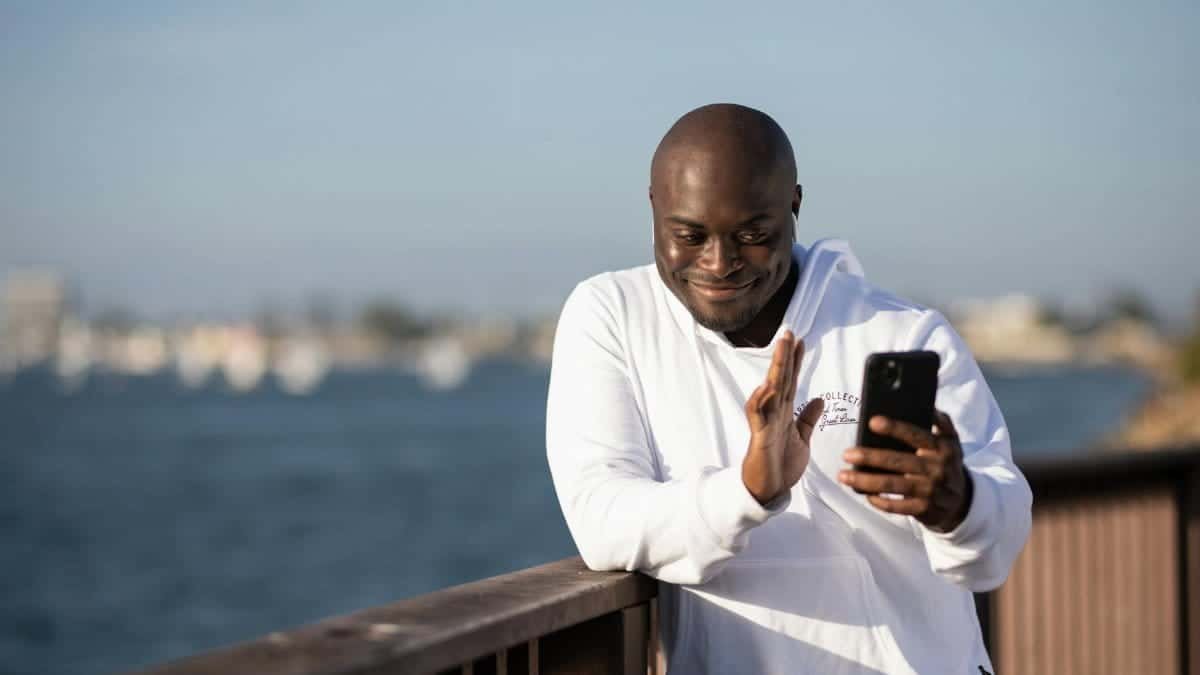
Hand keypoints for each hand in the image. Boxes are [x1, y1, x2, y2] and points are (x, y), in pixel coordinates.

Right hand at [741, 331, 824, 504]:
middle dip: (784, 356)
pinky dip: (760, 400)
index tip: (800, 341)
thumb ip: (808, 419)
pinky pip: (757, 415)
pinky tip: (767, 386)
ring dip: (774, 369)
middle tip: (789, 333)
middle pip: (780, 379)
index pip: (790, 381)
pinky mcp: (760, 437)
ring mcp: (765, 423)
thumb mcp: (802, 439)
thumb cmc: (782, 466)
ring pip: (769, 390)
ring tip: (781, 349)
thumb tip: (820, 400)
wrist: (769, 491)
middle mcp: (774, 413)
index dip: (795, 361)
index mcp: (784, 413)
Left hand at [837, 410, 972, 532]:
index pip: (916, 435)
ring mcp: (930, 491)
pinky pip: (896, 506)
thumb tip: (929, 405)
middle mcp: (936, 468)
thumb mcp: (951, 442)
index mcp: (942, 448)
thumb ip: (942, 423)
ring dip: (865, 481)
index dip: (895, 428)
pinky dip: (879, 501)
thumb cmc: (947, 465)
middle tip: (847, 454)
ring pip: (892, 485)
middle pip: (898, 461)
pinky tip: (865, 494)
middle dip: (870, 457)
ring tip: (843, 476)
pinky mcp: (923, 509)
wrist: (961, 502)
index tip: (873, 422)